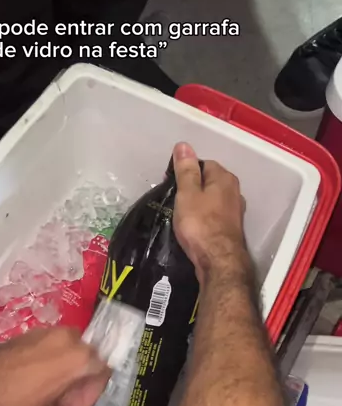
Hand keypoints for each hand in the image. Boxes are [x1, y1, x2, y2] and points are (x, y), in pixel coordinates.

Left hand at [0, 327, 108, 405]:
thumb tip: (69, 399)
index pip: (102, 370)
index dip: (92, 392)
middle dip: (80, 378)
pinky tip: (37, 383)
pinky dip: (50, 362)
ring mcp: (46, 332)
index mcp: (78, 357)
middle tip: (66, 403)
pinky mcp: (27, 334)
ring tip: (51, 394)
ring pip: (68, 350)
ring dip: (66, 370)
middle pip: (86, 356)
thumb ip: (69, 396)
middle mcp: (67, 337)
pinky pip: (50, 347)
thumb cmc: (12, 405)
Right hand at [172, 142, 247, 283]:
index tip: (171, 183)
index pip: (203, 163)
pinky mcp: (231, 228)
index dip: (186, 170)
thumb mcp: (187, 193)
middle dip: (192, 187)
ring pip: (212, 199)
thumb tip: (183, 145)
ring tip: (181, 214)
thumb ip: (185, 170)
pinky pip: (214, 215)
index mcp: (224, 178)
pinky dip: (204, 217)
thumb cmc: (200, 224)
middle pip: (209, 181)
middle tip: (174, 199)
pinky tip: (194, 227)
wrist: (218, 261)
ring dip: (198, 203)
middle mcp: (234, 191)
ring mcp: (235, 211)